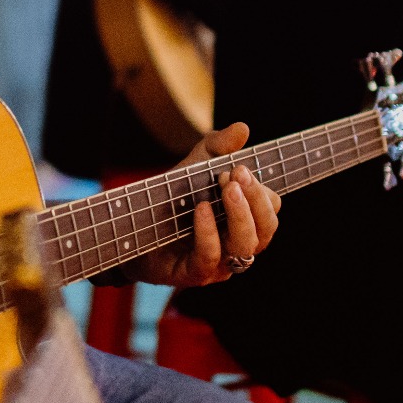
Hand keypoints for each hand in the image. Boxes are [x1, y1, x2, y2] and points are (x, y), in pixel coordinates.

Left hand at [127, 123, 281, 286]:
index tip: (238, 168)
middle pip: (266, 230)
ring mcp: (219, 264)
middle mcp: (237, 244)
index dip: (260, 190)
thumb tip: (243, 128)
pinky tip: (201, 209)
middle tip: (236, 175)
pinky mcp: (194, 273)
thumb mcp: (195, 165)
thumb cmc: (172, 197)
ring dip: (240, 215)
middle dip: (255, 200)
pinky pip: (211, 257)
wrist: (131, 225)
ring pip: (246, 247)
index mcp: (245, 220)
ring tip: (226, 189)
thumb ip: (218, 146)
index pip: (271, 209)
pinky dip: (209, 232)